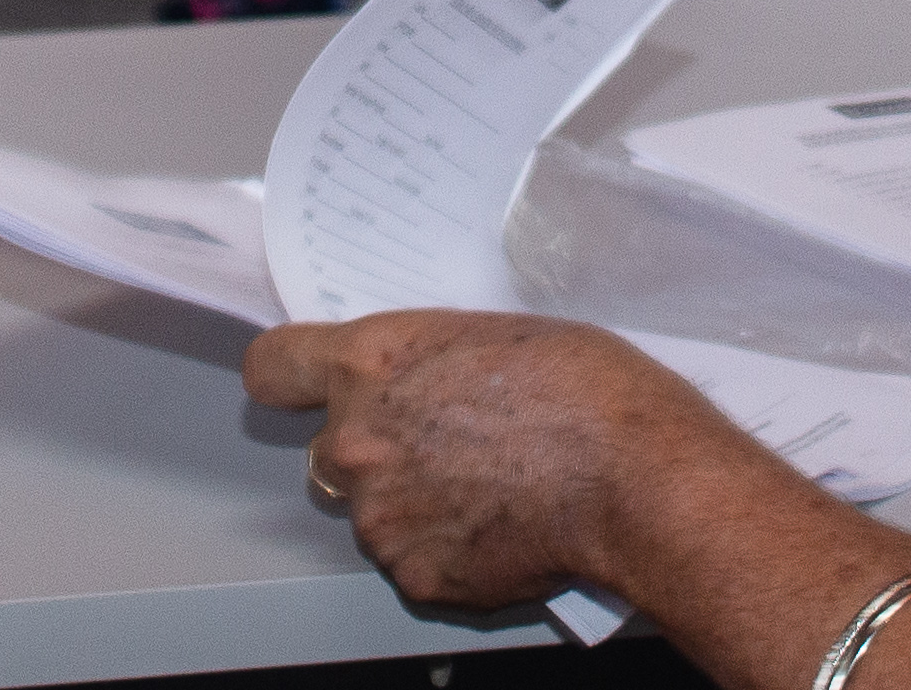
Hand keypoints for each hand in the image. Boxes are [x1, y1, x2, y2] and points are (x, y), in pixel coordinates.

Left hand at [246, 310, 720, 611]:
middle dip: (380, 447)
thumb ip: (427, 362)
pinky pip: (414, 560)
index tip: (305, 384)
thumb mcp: (497, 334)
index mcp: (373, 362)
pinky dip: (449, 549)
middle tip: (453, 441)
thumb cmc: (588, 392)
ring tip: (496, 484)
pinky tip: (503, 523)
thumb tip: (417, 385)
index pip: (274, 366)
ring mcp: (380, 516)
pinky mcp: (413, 577)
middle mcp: (359, 440)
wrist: (635, 476)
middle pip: (331, 448)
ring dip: (417, 502)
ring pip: (376, 509)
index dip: (292, 377)